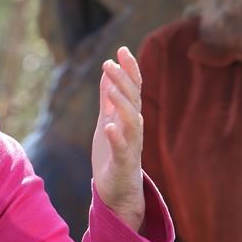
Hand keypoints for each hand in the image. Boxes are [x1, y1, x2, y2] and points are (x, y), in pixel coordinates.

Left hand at [91, 46, 144, 231]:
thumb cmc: (113, 155)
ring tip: (110, 88)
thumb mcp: (108, 122)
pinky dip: (117, 137)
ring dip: (122, 105)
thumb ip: (108, 100)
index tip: (121, 49)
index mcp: (128, 118)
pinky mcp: (123, 164)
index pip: (133, 89)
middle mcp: (133, 129)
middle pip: (132, 101)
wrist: (118, 191)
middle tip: (109, 63)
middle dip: (123, 81)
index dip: (129, 69)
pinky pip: (122, 149)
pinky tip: (109, 126)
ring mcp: (131, 146)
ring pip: (132, 122)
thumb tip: (107, 75)